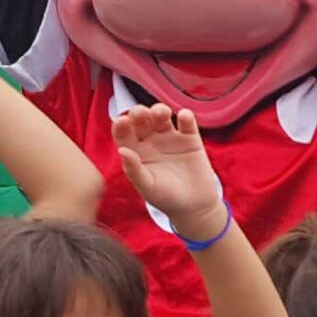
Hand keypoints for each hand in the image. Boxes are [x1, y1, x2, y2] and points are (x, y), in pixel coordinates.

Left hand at [113, 105, 225, 238]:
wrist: (194, 206)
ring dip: (160, 110)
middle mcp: (150, 141)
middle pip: (141, 120)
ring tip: (162, 113)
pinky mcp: (190, 139)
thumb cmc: (165, 198)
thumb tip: (121, 150)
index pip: (123, 133)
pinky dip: (186, 117)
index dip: (121, 125)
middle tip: (142, 113)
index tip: (123, 121)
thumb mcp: (147, 186)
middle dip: (140, 113)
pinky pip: (187, 124)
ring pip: (162, 117)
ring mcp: (170, 138)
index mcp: (134, 151)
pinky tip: (184, 117)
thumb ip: (134, 169)